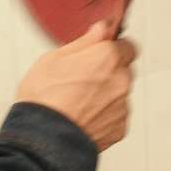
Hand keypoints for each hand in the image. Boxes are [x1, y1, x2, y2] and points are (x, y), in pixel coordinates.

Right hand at [17, 21, 136, 152]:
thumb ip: (84, 42)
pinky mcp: (119, 128)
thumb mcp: (53, 59)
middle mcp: (121, 80)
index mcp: (107, 57)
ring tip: (78, 104)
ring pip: (120, 94)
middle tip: (83, 81)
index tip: (99, 55)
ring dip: (106, 96)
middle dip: (109, 72)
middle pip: (124, 70)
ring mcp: (122, 106)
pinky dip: (104, 116)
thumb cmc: (43, 99)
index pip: (127, 45)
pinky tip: (83, 118)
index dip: (112, 49)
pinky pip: (116, 116)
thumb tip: (100, 30)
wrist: (44, 140)